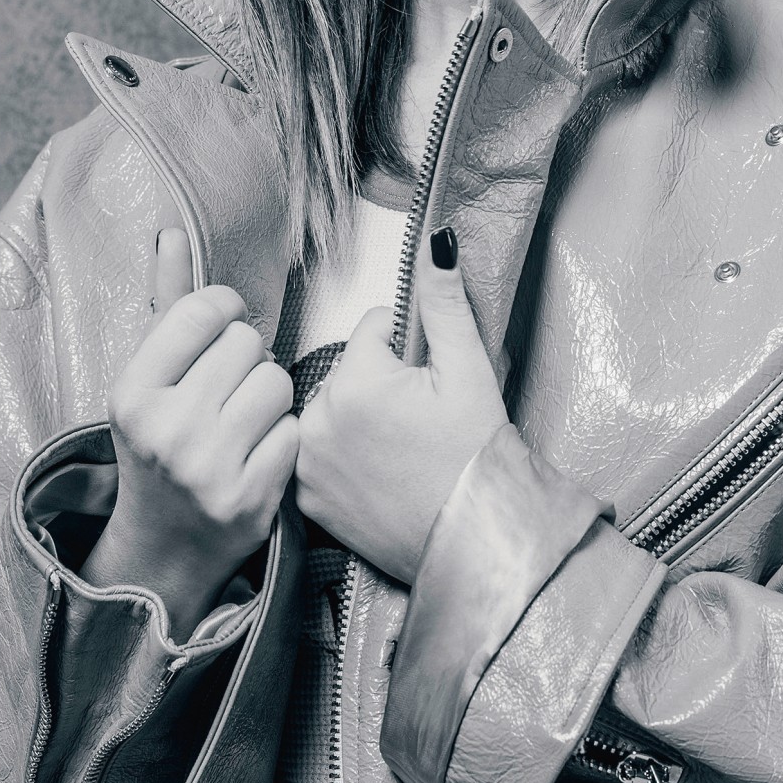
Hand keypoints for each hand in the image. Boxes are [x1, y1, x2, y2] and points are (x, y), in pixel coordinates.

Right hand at [80, 229, 298, 634]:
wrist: (163, 547)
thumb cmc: (159, 443)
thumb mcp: (147, 377)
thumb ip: (165, 304)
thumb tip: (171, 233)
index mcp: (132, 392)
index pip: (205, 310)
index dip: (225, 312)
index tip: (219, 333)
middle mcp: (166, 429)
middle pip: (247, 344)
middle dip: (246, 359)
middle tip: (226, 390)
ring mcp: (208, 468)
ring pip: (278, 383)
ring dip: (270, 396)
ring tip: (243, 420)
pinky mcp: (251, 500)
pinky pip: (295, 432)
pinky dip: (283, 439)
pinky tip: (256, 455)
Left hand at [295, 228, 507, 581]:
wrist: (474, 541)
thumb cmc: (477, 458)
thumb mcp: (470, 370)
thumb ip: (443, 302)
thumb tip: (435, 241)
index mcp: (356, 381)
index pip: (373, 328)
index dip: (410, 350)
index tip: (430, 385)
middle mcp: (318, 419)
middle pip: (347, 368)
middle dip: (379, 383)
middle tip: (417, 421)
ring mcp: (306, 462)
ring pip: (329, 408)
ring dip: (356, 416)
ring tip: (398, 447)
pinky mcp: (305, 498)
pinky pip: (315, 452)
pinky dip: (339, 456)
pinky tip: (375, 472)